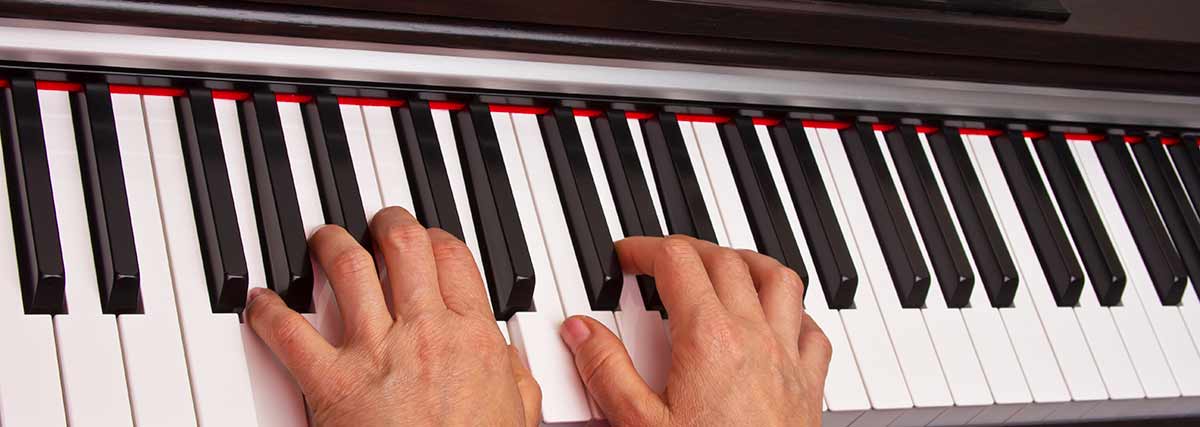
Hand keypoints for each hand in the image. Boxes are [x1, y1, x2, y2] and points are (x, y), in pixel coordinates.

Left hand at [246, 207, 540, 425]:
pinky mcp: (331, 383)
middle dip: (386, 224)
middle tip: (376, 223)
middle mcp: (426, 333)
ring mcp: (376, 353)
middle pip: (403, 247)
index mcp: (473, 338)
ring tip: (323, 240)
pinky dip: (268, 312)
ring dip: (331, 244)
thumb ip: (514, 377)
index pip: (452, 258)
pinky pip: (289, 334)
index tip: (425, 239)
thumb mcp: (517, 416)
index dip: (435, 237)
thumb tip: (506, 357)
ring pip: (348, 269)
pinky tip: (261, 303)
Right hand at [560, 236, 830, 426]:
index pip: (677, 262)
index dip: (645, 249)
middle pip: (725, 261)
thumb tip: (581, 331)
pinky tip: (777, 320)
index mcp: (708, 338)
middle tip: (659, 260)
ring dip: (746, 263)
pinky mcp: (808, 387)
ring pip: (778, 280)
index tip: (626, 258)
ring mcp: (788, 359)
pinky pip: (812, 329)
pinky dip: (792, 311)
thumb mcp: (637, 425)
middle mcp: (754, 337)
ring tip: (721, 265)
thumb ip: (606, 371)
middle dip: (688, 249)